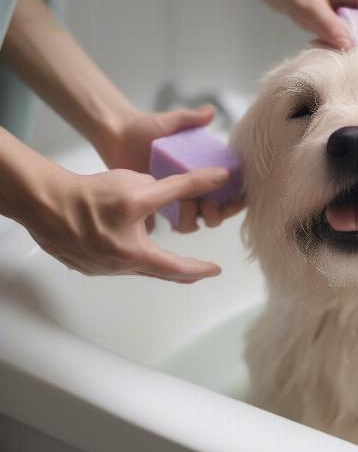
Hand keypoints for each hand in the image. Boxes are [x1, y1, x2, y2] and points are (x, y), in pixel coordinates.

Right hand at [23, 165, 230, 282]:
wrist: (44, 201)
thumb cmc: (93, 196)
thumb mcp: (144, 188)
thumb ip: (184, 186)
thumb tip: (218, 179)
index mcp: (136, 255)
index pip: (178, 269)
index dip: (199, 269)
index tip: (214, 270)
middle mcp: (118, 267)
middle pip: (157, 272)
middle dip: (180, 270)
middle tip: (196, 269)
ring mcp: (97, 267)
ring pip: (134, 266)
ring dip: (153, 261)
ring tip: (164, 255)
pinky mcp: (82, 261)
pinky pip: (113, 261)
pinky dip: (129, 255)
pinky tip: (126, 244)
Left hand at [96, 105, 244, 231]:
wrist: (116, 134)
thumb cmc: (144, 127)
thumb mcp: (171, 122)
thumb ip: (191, 118)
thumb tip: (211, 112)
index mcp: (202, 170)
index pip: (228, 191)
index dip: (237, 198)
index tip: (240, 198)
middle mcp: (192, 187)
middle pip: (214, 213)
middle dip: (218, 213)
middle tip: (210, 204)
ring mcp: (174, 198)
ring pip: (194, 222)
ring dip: (195, 219)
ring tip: (189, 205)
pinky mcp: (156, 205)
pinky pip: (171, 223)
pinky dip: (176, 223)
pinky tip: (172, 218)